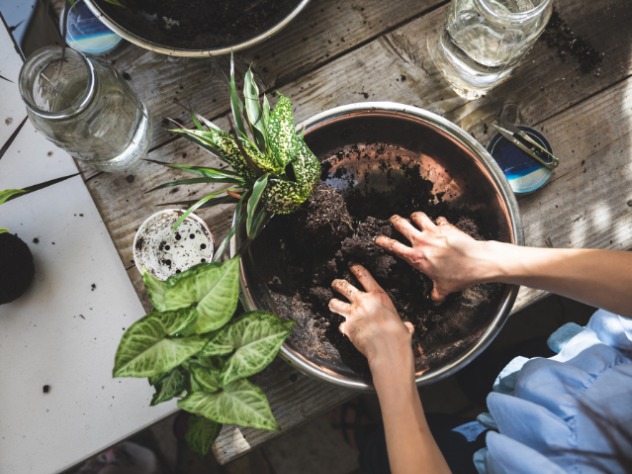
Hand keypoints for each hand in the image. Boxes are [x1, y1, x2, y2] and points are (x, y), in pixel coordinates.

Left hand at [329, 264, 413, 366]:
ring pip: (334, 303)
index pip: (363, 275)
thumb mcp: (402, 324)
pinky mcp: (347, 327)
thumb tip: (407, 327)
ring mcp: (352, 314)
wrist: (388, 348)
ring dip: (334, 304)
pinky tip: (347, 330)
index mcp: (378, 296)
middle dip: (337, 284)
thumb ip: (402, 323)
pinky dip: (343, 328)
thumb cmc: (398, 336)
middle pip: (342, 286)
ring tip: (334, 305)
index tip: (351, 266)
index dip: (355, 268)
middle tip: (336, 285)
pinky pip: (340, 325)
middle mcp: (362, 301)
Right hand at [375, 212, 490, 302]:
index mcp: (417, 258)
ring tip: (413, 216)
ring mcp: (434, 232)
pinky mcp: (447, 227)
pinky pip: (438, 219)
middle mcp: (422, 242)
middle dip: (395, 221)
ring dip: (414, 216)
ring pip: (418, 216)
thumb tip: (435, 300)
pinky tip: (439, 223)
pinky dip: (437, 220)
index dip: (384, 242)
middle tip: (393, 220)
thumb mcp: (444, 288)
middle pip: (402, 225)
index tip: (378, 239)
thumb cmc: (460, 276)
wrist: (477, 261)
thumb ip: (437, 294)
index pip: (394, 247)